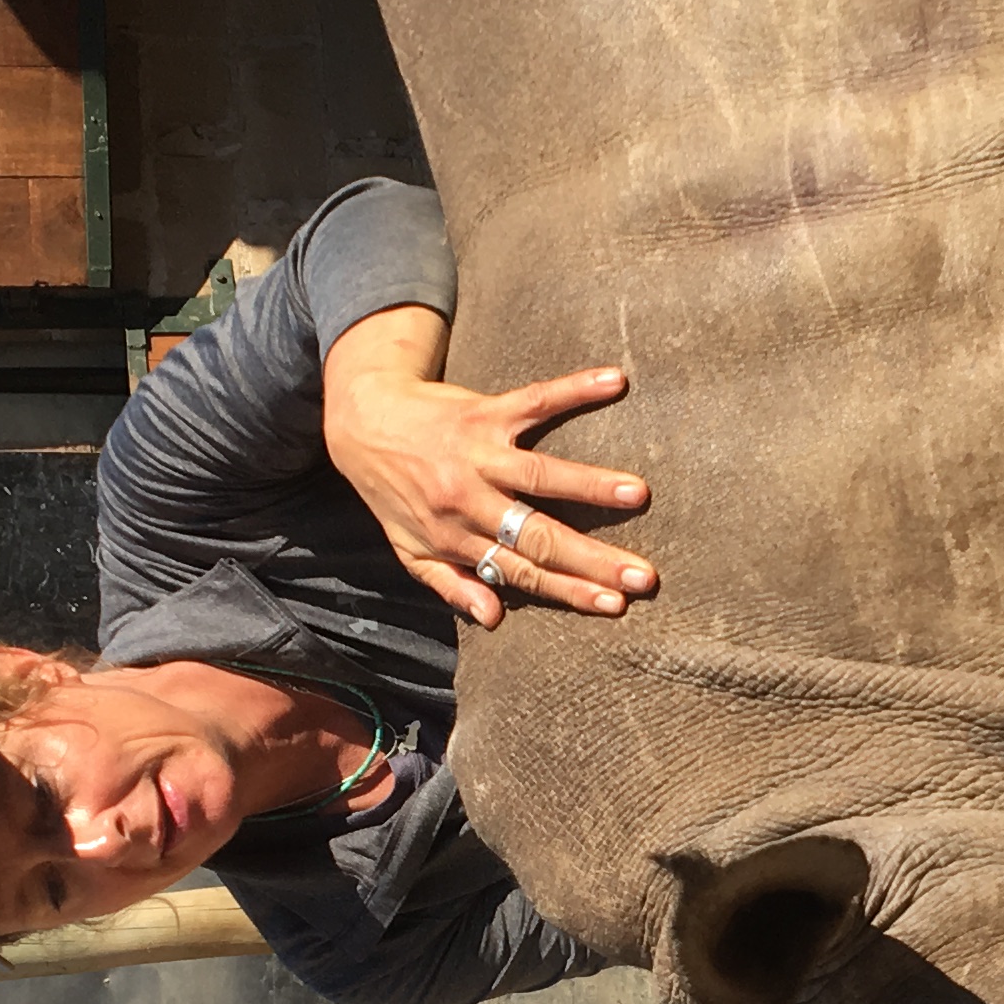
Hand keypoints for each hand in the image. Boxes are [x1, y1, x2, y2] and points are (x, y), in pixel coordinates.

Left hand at [320, 305, 659, 627]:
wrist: (360, 422)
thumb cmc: (393, 491)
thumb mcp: (410, 549)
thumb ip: (451, 584)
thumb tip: (494, 620)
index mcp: (457, 539)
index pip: (523, 572)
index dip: (569, 590)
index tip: (614, 604)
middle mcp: (469, 500)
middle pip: (540, 535)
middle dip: (593, 558)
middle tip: (643, 575)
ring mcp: (479, 454)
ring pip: (541, 475)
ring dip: (590, 484)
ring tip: (637, 494)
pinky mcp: (486, 411)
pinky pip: (535, 400)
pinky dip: (574, 389)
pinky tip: (613, 383)